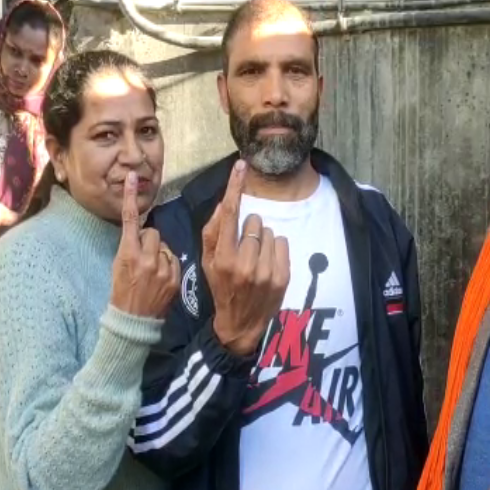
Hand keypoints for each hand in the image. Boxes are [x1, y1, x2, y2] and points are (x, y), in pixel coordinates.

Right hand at [109, 171, 180, 317]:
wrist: (133, 319)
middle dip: (149, 240)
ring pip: (165, 246)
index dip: (130, 198)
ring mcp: (163, 269)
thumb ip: (130, 246)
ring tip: (152, 271)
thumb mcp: (118, 266)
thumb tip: (142, 231)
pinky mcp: (175, 277)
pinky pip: (174, 259)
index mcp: (128, 254)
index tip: (133, 178)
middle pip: (153, 232)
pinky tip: (162, 278)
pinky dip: (169, 264)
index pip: (130, 221)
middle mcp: (146, 259)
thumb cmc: (121, 291)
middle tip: (143, 256)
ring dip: (160, 253)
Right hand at [201, 159, 289, 356]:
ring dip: (263, 240)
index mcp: (221, 258)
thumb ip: (212, 233)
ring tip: (256, 258)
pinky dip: (276, 249)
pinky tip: (267, 263)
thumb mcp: (207, 262)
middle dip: (250, 228)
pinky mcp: (282, 276)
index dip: (234, 187)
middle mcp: (243, 263)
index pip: (229, 214)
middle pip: (254, 222)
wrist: (240, 323)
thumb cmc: (221, 287)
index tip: (241, 165)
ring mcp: (265, 271)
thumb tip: (222, 206)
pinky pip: (282, 243)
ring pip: (270, 232)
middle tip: (244, 248)